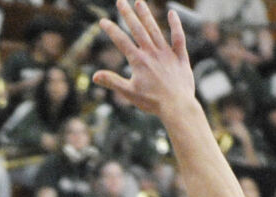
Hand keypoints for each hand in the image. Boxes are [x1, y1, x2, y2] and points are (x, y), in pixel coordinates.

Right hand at [90, 0, 197, 125]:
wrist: (177, 106)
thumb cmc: (152, 102)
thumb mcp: (129, 93)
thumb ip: (112, 81)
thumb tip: (95, 76)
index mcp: (138, 61)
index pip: (121, 41)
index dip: (111, 30)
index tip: (103, 21)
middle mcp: (152, 53)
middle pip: (137, 29)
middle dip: (127, 14)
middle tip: (120, 1)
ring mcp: (166, 53)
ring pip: (155, 30)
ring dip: (146, 15)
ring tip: (139, 2)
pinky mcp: (180, 57)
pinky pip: (178, 38)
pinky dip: (175, 25)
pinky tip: (172, 13)